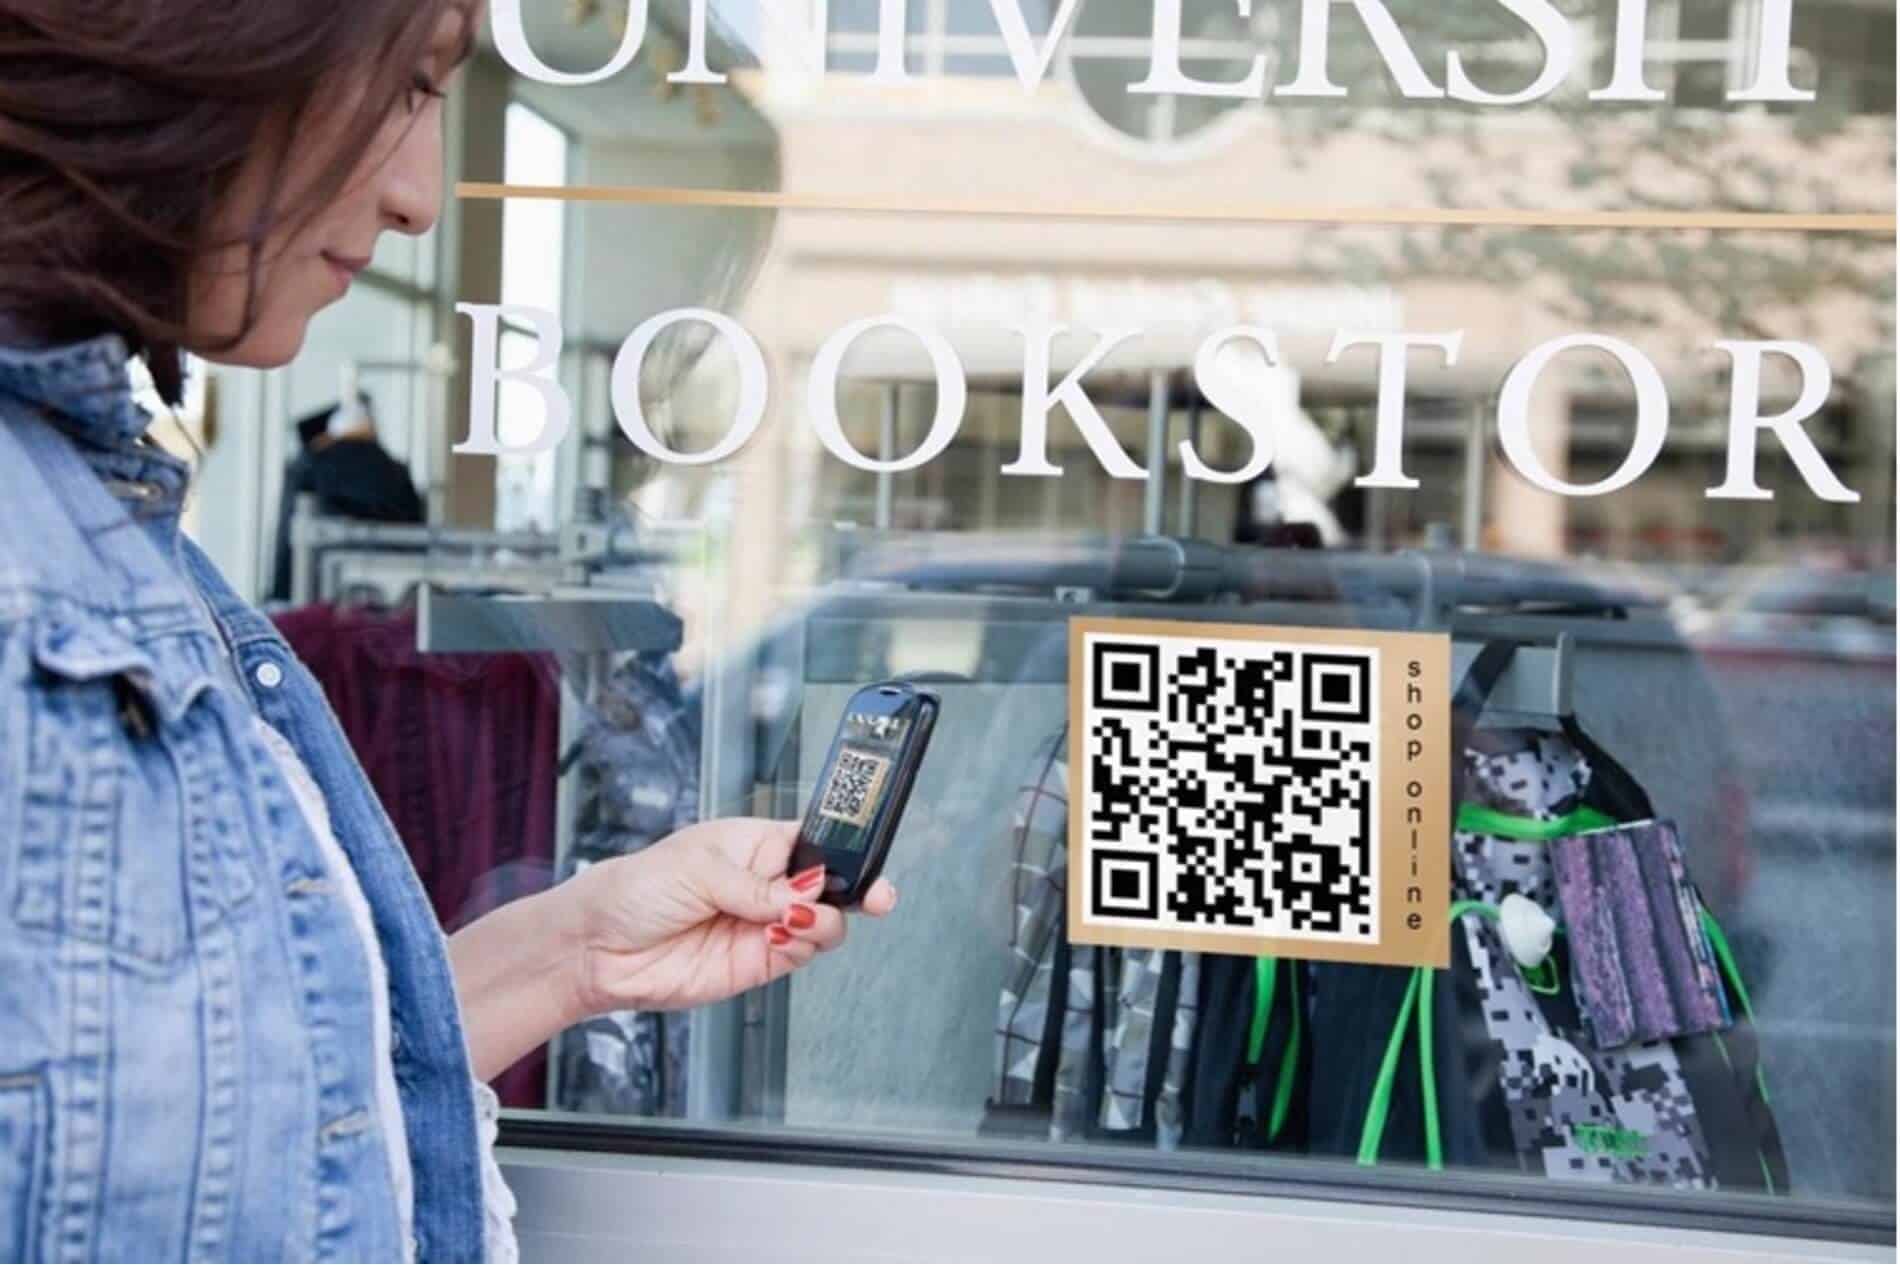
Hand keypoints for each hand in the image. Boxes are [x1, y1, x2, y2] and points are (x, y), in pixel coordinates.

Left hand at [564, 818, 897, 1014]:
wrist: (597, 947)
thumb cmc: (636, 889)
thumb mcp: (698, 868)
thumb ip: (758, 885)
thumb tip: (807, 893)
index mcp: (757, 844)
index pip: (817, 841)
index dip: (846, 847)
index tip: (868, 852)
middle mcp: (768, 885)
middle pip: (832, 887)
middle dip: (858, 890)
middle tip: (872, 896)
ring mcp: (765, 926)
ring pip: (824, 925)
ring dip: (823, 922)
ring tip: (793, 918)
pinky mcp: (756, 964)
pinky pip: (798, 955)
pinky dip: (800, 947)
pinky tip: (775, 936)